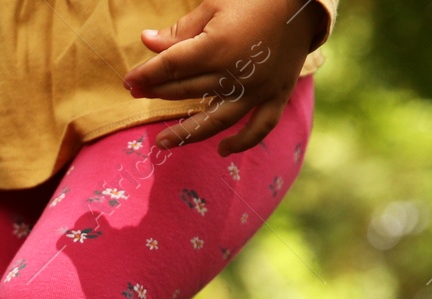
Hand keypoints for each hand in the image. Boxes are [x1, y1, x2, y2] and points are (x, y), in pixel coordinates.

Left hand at [123, 0, 326, 154]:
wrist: (303, 2)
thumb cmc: (254, 0)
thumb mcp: (214, 7)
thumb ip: (180, 31)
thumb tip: (146, 41)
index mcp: (216, 48)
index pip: (170, 67)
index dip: (146, 75)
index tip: (128, 82)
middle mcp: (234, 74)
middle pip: (186, 91)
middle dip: (158, 93)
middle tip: (139, 97)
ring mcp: (256, 90)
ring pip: (215, 119)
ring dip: (187, 133)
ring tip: (163, 143)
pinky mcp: (276, 97)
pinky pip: (259, 128)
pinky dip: (242, 142)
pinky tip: (223, 151)